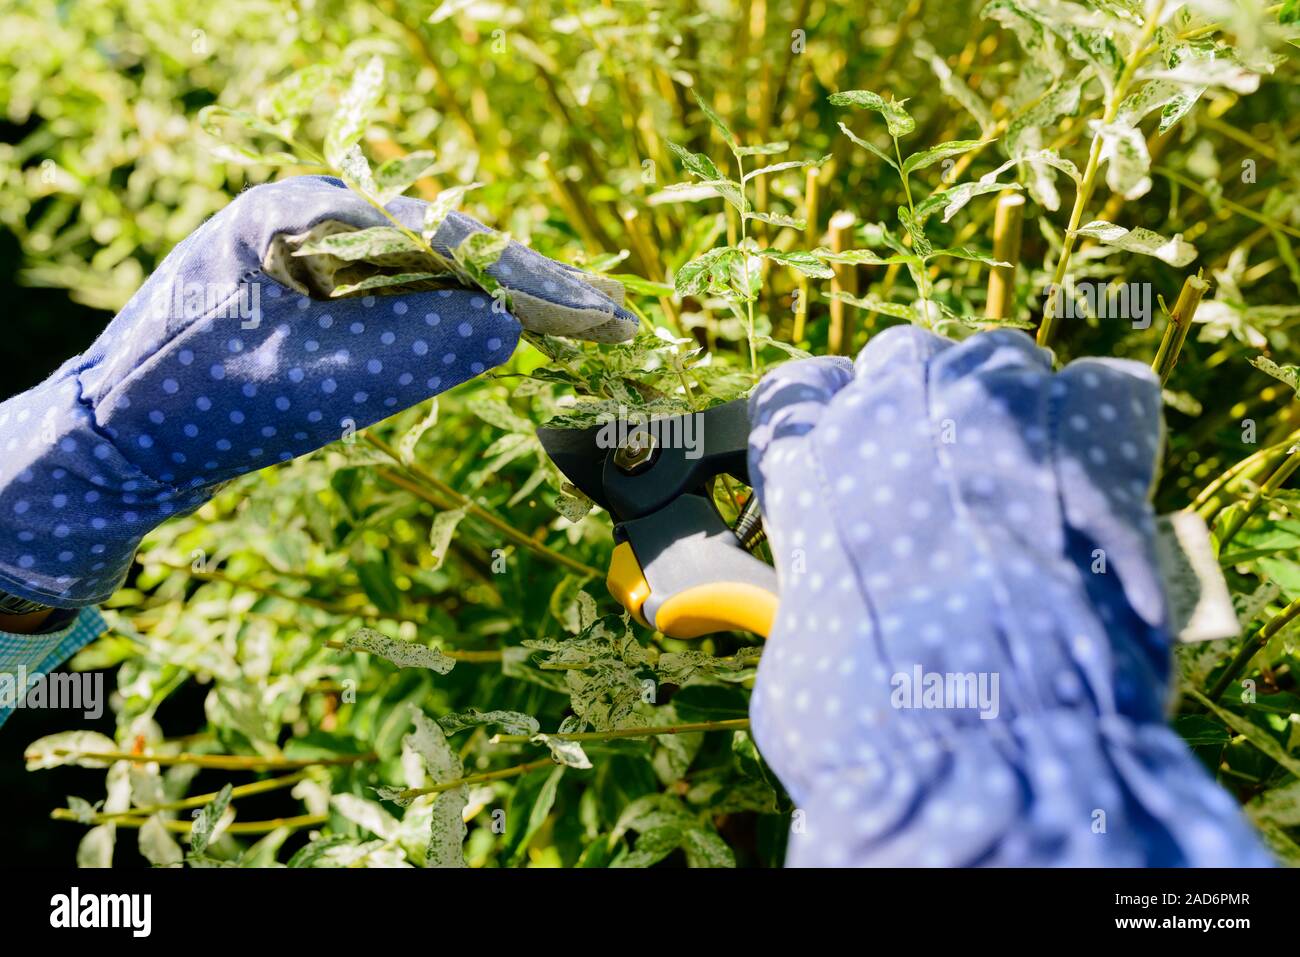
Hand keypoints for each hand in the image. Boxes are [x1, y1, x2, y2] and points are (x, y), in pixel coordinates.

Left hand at [0, 175, 634, 607]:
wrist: (110, 447)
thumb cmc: (193, 410)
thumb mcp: (309, 383)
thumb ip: (411, 353)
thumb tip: (506, 330)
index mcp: (301, 213)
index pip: (442, 241)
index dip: (529, 284)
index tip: (599, 314)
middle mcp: (310, 219)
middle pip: (445, 251)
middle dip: (529, 290)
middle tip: (612, 321)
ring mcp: (310, 256)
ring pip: (429, 278)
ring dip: (502, 306)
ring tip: (580, 327)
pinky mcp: (313, 297)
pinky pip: (401, 303)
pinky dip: (457, 323)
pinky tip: (506, 334)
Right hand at [746, 325, 1269, 866]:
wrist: (978, 745)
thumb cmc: (871, 723)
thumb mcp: (800, 663)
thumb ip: (812, 599)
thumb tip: (830, 605)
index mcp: (806, 474)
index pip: (799, 396)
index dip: (826, 413)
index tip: (845, 438)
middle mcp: (887, 419)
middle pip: (899, 358)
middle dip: (919, 404)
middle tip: (947, 474)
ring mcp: (988, 414)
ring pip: (997, 357)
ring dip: (1005, 404)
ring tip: (1027, 475)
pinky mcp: (1087, 437)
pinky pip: (1103, 387)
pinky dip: (1104, 426)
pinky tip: (1100, 478)